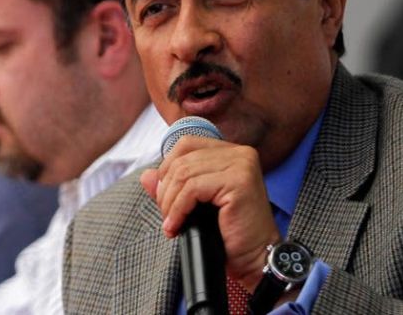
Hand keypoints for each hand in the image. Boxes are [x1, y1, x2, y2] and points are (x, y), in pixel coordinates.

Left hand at [140, 135, 280, 290]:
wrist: (256, 258)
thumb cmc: (230, 233)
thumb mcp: (196, 205)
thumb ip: (173, 187)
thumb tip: (147, 176)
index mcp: (232, 152)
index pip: (186, 144)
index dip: (167, 167)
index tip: (163, 196)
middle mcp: (240, 153)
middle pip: (182, 159)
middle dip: (165, 189)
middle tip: (166, 215)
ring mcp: (242, 165)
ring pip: (184, 173)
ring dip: (169, 202)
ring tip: (171, 223)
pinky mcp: (239, 181)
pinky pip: (193, 189)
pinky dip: (178, 209)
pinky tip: (177, 226)